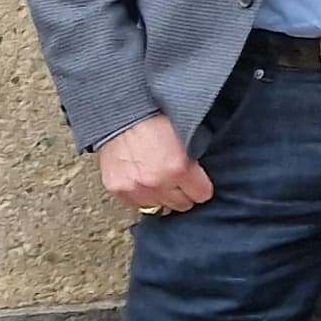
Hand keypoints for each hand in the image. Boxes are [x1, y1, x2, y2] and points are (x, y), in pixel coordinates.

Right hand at [98, 113, 214, 215]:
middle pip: (181, 204)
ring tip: (157, 178)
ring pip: (158, 207)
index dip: (201, 186)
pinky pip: (135, 203)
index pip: (202, 195)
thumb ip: (195, 159)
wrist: (120, 113)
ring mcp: (135, 187)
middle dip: (182, 192)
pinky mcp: (117, 188)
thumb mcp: (186, 136)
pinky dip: (140, 194)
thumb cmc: (154, 118)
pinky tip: (141, 179)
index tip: (197, 181)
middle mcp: (157, 181)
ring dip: (160, 195)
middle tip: (177, 179)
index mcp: (179, 168)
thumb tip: (202, 175)